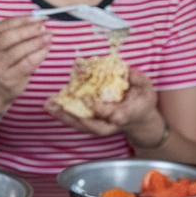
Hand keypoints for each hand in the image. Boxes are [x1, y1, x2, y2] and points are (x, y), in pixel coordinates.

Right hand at [0, 16, 51, 112]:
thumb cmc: (5, 61)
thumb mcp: (4, 44)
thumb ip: (18, 32)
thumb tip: (39, 22)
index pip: (4, 25)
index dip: (23, 20)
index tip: (39, 17)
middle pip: (8, 37)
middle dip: (28, 30)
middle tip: (43, 27)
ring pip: (17, 51)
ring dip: (35, 42)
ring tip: (48, 37)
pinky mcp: (8, 79)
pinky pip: (25, 64)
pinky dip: (38, 55)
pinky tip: (46, 49)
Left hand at [45, 68, 159, 136]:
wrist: (140, 119)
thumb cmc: (142, 101)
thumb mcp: (146, 88)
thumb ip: (138, 79)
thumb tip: (128, 70)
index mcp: (126, 115)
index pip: (113, 115)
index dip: (102, 108)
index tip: (89, 99)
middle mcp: (111, 124)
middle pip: (92, 126)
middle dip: (75, 117)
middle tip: (60, 107)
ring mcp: (100, 126)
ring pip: (81, 125)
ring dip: (64, 117)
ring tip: (49, 106)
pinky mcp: (92, 124)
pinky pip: (76, 121)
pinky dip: (63, 115)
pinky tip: (50, 106)